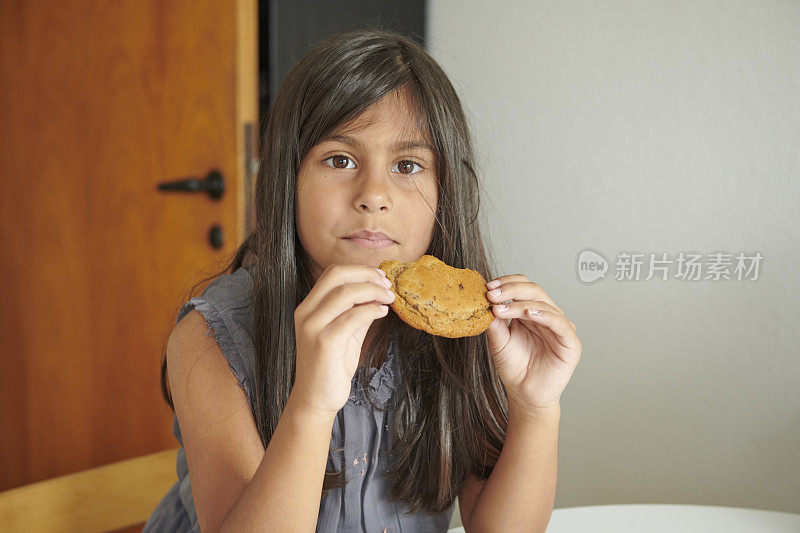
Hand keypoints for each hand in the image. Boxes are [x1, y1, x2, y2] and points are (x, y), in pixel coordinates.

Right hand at [291, 264, 394, 415]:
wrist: (316, 398)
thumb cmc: (331, 365)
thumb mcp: (346, 332)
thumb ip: (357, 310)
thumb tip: (379, 291)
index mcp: (308, 307)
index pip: (332, 273)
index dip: (359, 270)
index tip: (380, 276)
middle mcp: (306, 313)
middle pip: (337, 275)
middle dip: (367, 275)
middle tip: (387, 284)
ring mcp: (312, 327)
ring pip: (345, 293)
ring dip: (373, 291)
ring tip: (389, 298)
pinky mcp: (323, 343)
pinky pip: (351, 317)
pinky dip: (371, 310)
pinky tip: (382, 313)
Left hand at [484, 274, 581, 414]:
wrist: (524, 394)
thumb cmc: (514, 367)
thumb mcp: (499, 340)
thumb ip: (495, 321)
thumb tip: (487, 300)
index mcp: (531, 311)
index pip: (523, 286)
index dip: (507, 283)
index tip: (487, 287)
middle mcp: (547, 315)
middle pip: (534, 290)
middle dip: (511, 290)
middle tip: (492, 295)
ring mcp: (560, 327)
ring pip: (544, 304)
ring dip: (520, 304)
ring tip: (501, 309)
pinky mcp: (570, 342)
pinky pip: (560, 323)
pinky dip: (544, 315)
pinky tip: (528, 314)